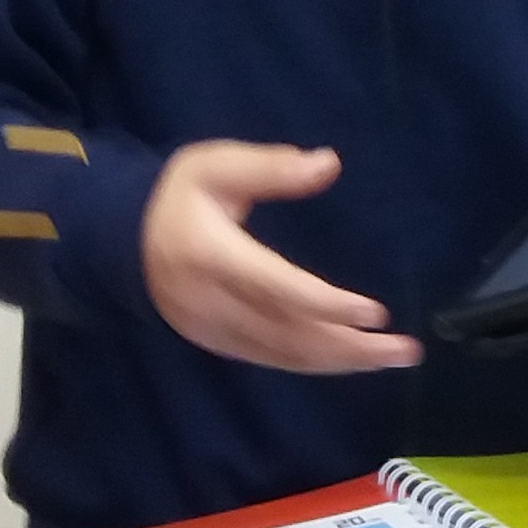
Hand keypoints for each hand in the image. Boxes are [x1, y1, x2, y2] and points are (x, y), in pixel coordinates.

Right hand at [144, 142, 422, 372]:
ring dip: (343, 362)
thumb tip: (328, 163)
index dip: (326, 305)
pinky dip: (317, 363)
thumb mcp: (214, 165)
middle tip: (407, 351)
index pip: (275, 288)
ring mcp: (214, 331)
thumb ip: (270, 167)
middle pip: (289, 335)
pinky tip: (354, 359)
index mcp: (210, 256)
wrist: (120, 242)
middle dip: (351, 346)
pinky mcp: (219, 345)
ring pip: (285, 356)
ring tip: (394, 358)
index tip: (375, 313)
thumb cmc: (178, 197)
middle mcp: (212, 304)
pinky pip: (274, 360)